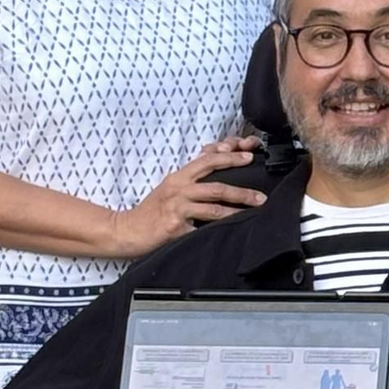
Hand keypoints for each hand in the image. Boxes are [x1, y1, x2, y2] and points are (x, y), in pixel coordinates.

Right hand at [110, 139, 265, 257]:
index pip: (207, 160)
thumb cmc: (152, 210)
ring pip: (212, 208)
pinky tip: (232, 233)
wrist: (127, 229)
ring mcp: (177, 209)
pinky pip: (200, 230)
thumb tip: (218, 170)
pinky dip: (217, 231)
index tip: (249, 155)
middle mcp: (178, 190)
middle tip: (260, 194)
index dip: (230, 156)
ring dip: (236, 209)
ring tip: (253, 211)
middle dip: (242, 189)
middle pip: (215, 185)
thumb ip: (192, 180)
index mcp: (179, 177)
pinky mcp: (175, 228)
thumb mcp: (171, 188)